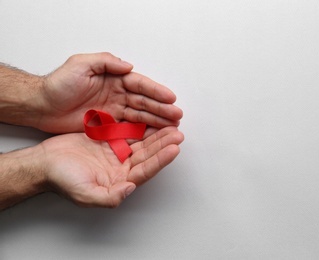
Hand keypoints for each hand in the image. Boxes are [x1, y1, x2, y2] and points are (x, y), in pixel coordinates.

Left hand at [38, 52, 182, 132]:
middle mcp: (117, 94)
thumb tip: (128, 66)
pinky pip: (129, 129)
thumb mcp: (80, 65)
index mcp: (113, 79)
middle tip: (177, 116)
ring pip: (140, 116)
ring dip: (157, 121)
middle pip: (144, 102)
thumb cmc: (58, 84)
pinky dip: (143, 132)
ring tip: (172, 127)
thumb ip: (105, 62)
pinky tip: (155, 135)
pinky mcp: (108, 125)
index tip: (170, 98)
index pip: (139, 85)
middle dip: (162, 109)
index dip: (156, 91)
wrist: (42, 106)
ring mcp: (114, 110)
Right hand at [40, 127, 183, 207]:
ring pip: (141, 142)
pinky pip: (129, 131)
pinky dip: (140, 125)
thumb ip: (109, 197)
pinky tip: (151, 118)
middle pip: (148, 155)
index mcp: (120, 181)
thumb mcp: (85, 194)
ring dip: (156, 134)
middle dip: (164, 144)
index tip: (174, 149)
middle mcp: (122, 168)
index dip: (161, 160)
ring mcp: (116, 153)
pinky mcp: (110, 140)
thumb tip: (131, 188)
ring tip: (170, 124)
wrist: (45, 163)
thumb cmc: (62, 180)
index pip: (146, 170)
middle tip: (178, 133)